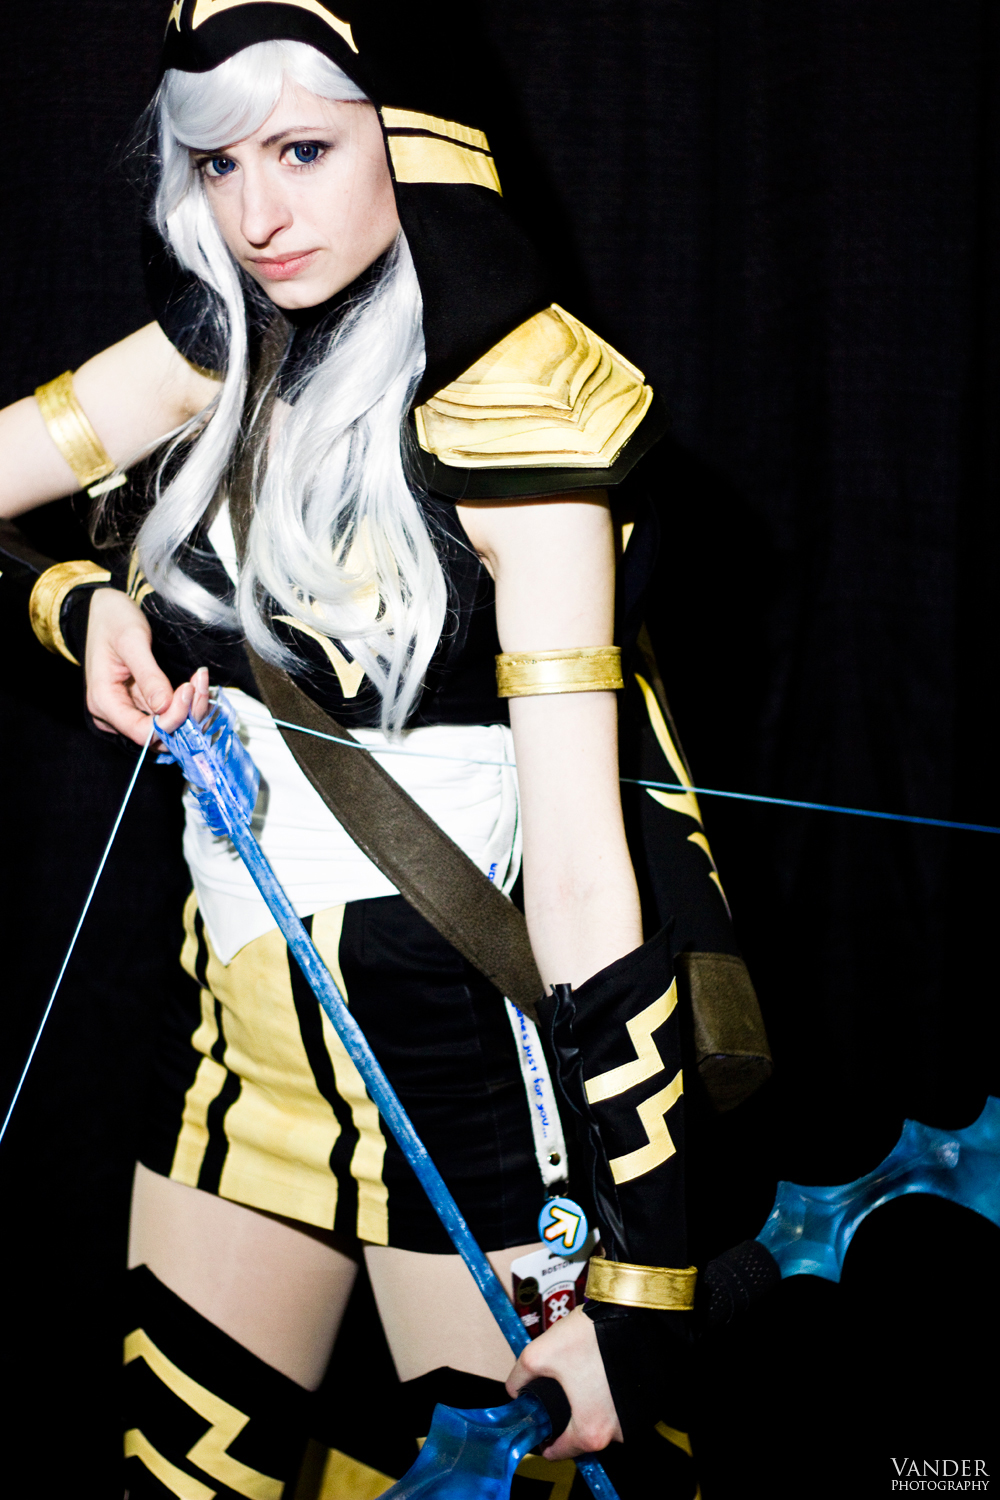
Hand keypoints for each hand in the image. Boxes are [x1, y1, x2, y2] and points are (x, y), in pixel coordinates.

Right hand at [85, 588, 209, 745]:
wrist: (105, 610)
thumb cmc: (112, 620)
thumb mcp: (131, 641)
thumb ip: (148, 675)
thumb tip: (164, 706)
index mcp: (104, 701)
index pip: (141, 732)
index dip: (171, 720)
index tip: (188, 690)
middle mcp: (115, 713)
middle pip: (158, 736)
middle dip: (186, 715)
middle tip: (199, 684)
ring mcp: (130, 710)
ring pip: (167, 729)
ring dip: (191, 710)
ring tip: (200, 680)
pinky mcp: (143, 704)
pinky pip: (169, 716)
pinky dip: (187, 705)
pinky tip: (197, 686)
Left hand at [506, 1305, 621, 1460]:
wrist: (633, 1314)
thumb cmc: (593, 1336)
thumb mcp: (540, 1353)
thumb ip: (519, 1377)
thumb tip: (516, 1389)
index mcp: (590, 1431)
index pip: (558, 1452)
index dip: (543, 1437)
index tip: (540, 1426)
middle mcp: (617, 1434)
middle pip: (580, 1434)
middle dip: (566, 1415)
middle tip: (559, 1388)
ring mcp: (634, 1420)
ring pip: (601, 1420)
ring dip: (590, 1403)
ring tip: (582, 1373)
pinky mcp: (645, 1403)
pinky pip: (619, 1407)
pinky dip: (608, 1395)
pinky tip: (600, 1371)